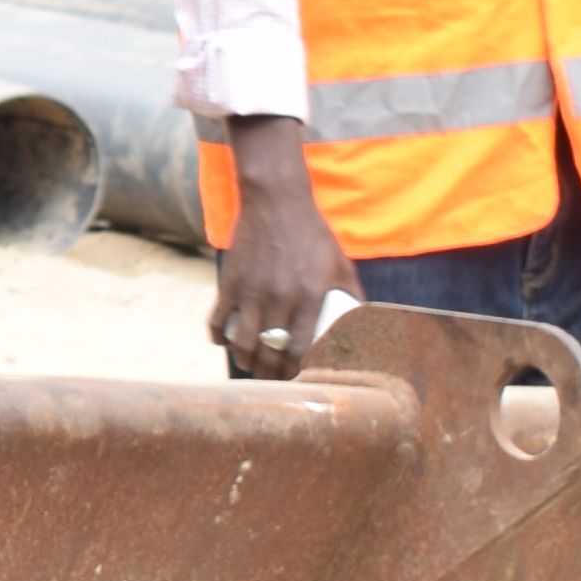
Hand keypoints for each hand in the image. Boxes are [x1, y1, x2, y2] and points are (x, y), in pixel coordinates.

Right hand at [209, 128, 354, 380]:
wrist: (277, 202)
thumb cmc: (312, 234)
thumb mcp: (340, 264)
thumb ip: (352, 295)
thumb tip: (363, 324)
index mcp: (310, 296)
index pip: (300, 350)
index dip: (296, 371)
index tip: (296, 378)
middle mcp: (280, 297)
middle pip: (270, 352)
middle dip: (269, 373)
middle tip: (271, 378)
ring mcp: (251, 290)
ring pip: (242, 343)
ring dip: (244, 360)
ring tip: (249, 364)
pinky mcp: (230, 281)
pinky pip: (217, 320)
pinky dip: (217, 337)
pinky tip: (223, 342)